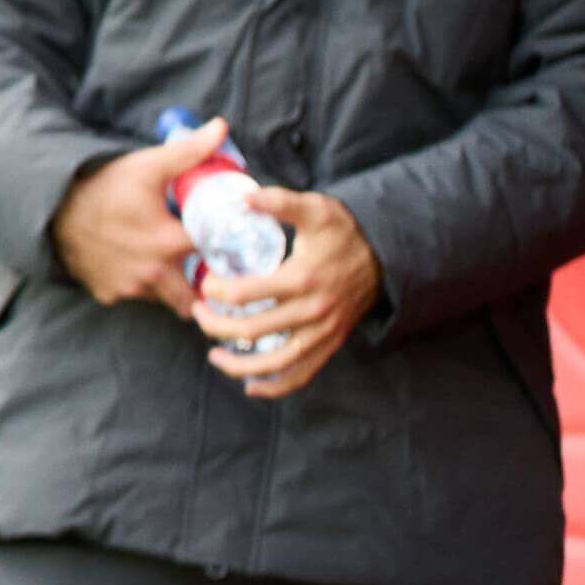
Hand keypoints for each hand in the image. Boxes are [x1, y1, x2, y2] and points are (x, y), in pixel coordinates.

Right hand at [49, 118, 227, 316]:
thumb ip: (189, 151)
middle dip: (201, 286)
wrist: (52, 209)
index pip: (214, 257)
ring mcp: (128, 288)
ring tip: (169, 263)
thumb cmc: (103, 186)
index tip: (224, 242)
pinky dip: (138, 286)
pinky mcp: (107, 294)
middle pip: (193, 295)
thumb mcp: (148, 165)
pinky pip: (132, 296)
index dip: (222, 249)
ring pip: (163, 298)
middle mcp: (152, 273)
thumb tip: (221, 126)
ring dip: (170, 285)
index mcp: (169, 244)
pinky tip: (135, 264)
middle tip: (203, 268)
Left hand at [194, 188, 382, 399]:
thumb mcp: (315, 208)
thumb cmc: (343, 231)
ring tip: (214, 357)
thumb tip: (243, 197)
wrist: (385, 256)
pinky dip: (275, 387)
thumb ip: (279, 202)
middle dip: (216, 325)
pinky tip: (251, 387)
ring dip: (239, 365)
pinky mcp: (329, 344)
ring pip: (275, 362)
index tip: (206, 283)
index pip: (245, 294)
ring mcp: (322, 332)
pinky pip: (301, 375)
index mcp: (301, 278)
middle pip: (251, 330)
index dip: (217, 292)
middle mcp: (311, 311)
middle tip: (199, 314)